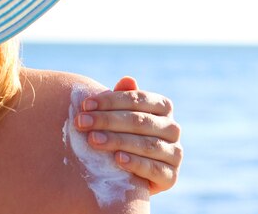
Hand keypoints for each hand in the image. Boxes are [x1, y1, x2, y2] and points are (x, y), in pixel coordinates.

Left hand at [74, 76, 182, 194]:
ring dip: (117, 141)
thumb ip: (123, 98)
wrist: (131, 176)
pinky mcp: (171, 176)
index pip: (138, 99)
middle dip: (108, 120)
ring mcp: (175, 152)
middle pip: (140, 121)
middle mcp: (172, 128)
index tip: (85, 105)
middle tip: (82, 122)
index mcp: (163, 107)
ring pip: (147, 144)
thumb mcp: (120, 117)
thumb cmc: (123, 137)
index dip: (111, 101)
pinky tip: (117, 159)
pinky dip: (135, 163)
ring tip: (93, 140)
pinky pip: (154, 169)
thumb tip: (127, 79)